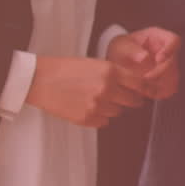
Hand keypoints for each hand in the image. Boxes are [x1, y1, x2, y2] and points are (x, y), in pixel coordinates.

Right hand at [25, 56, 144, 127]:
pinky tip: (89, 108)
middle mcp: (107, 88)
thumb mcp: (96, 63)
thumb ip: (115, 74)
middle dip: (131, 99)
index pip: (140, 83)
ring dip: (113, 107)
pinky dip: (100, 117)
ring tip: (99, 100)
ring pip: (118, 111)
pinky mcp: (86, 118)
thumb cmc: (66, 69)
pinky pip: (104, 122)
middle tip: (126, 98)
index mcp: (111, 71)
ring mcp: (97, 105)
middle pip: (133, 100)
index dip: (144, 88)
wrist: (40, 80)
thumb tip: (134, 85)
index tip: (144, 91)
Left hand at [108, 27, 180, 99]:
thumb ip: (131, 50)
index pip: (174, 40)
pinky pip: (169, 88)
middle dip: (161, 71)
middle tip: (145, 78)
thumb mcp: (122, 46)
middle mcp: (168, 51)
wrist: (118, 61)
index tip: (158, 59)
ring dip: (160, 84)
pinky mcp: (165, 80)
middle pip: (174, 61)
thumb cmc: (121, 49)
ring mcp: (168, 66)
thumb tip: (145, 58)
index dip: (170, 50)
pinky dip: (159, 92)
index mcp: (159, 37)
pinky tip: (146, 92)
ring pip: (174, 77)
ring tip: (142, 86)